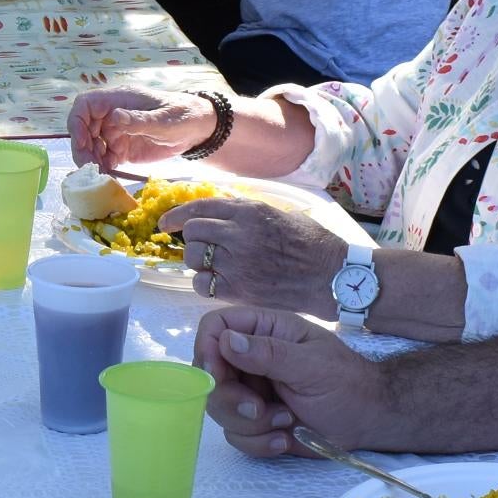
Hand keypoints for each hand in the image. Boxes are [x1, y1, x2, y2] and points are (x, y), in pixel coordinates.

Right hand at [67, 87, 217, 168]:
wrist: (198, 130)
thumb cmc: (182, 116)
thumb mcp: (162, 119)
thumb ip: (138, 119)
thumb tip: (115, 116)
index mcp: (118, 100)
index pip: (85, 105)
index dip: (77, 122)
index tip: (81, 142)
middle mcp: (112, 116)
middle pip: (84, 129)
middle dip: (83, 148)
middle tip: (89, 168)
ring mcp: (116, 134)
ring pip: (92, 146)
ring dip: (92, 161)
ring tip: (99, 176)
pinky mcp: (123, 150)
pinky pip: (105, 159)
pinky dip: (103, 169)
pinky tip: (107, 179)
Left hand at [162, 196, 341, 313]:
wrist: (332, 276)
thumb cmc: (312, 243)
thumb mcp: (280, 214)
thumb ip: (248, 212)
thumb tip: (221, 210)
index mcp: (250, 211)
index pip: (200, 207)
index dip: (177, 215)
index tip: (166, 223)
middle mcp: (239, 234)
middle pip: (193, 232)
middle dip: (192, 240)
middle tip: (203, 248)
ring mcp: (237, 263)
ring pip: (194, 258)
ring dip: (198, 262)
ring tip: (214, 266)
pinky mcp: (239, 290)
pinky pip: (202, 285)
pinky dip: (204, 284)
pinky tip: (218, 283)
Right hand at [194, 303, 396, 456]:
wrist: (368, 420)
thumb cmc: (347, 383)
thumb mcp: (311, 365)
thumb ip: (268, 353)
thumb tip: (227, 341)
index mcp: (264, 331)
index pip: (215, 326)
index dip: (207, 349)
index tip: (216, 375)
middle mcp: (250, 359)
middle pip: (208, 375)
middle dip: (230, 399)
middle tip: (260, 410)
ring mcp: (250, 391)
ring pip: (219, 409)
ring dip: (250, 424)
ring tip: (287, 422)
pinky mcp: (255, 422)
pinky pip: (235, 435)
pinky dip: (259, 442)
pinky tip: (287, 438)